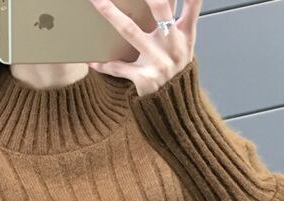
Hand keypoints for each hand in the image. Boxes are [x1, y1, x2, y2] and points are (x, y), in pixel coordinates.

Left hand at [85, 0, 201, 96]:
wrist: (175, 107)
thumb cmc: (177, 72)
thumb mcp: (186, 46)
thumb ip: (184, 21)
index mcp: (184, 35)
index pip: (193, 4)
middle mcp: (172, 45)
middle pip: (160, 9)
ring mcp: (157, 61)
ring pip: (130, 31)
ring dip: (111, 14)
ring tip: (97, 0)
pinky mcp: (144, 78)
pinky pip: (119, 68)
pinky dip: (104, 65)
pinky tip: (91, 62)